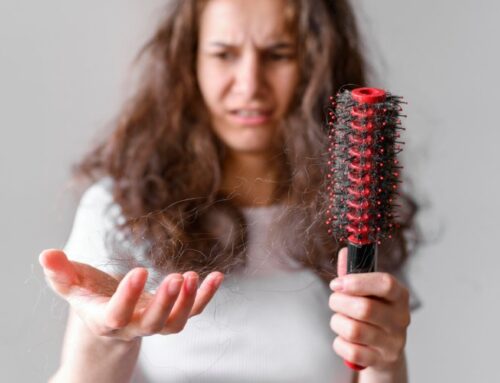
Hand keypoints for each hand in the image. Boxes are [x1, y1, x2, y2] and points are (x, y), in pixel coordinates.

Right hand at [39, 249, 223, 342]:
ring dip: (188, 302)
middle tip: (177, 278)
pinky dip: (206, 296)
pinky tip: (217, 276)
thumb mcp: (72, 286)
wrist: (110, 319)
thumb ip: (60, 273)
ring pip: (175, 323)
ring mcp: (156, 323)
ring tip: (195, 276)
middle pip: (152, 324)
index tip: (140, 270)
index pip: (116, 314)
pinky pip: (193, 311)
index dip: (128, 297)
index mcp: (106, 319)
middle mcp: (133, 326)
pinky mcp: (172, 315)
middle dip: (165, 303)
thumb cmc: (90, 298)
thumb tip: (45, 254)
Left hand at [328, 247, 410, 371]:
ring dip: (337, 323)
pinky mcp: (381, 361)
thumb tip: (345, 251)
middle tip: (334, 301)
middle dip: (339, 303)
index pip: (386, 284)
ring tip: (339, 320)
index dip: (358, 281)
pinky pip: (350, 351)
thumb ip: (354, 272)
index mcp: (399, 296)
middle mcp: (401, 319)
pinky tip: (344, 339)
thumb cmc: (372, 315)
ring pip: (354, 330)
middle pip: (364, 309)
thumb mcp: (367, 292)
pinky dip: (339, 344)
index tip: (337, 283)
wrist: (384, 352)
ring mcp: (393, 343)